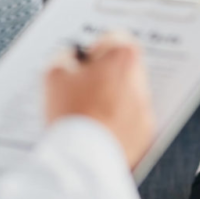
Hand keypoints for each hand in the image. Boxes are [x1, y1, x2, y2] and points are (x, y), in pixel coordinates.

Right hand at [45, 32, 154, 167]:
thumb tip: (71, 59)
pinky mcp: (145, 134)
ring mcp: (145, 109)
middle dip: (104, 74)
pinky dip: (117, 123)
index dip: (94, 49)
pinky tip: (95, 130)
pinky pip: (130, 121)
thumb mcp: (54, 74)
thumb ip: (64, 57)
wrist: (84, 159)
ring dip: (111, 99)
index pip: (114, 39)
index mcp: (123, 57)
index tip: (82, 63)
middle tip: (80, 89)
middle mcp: (141, 80)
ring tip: (86, 113)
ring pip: (127, 95)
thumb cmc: (70, 113)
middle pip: (123, 68)